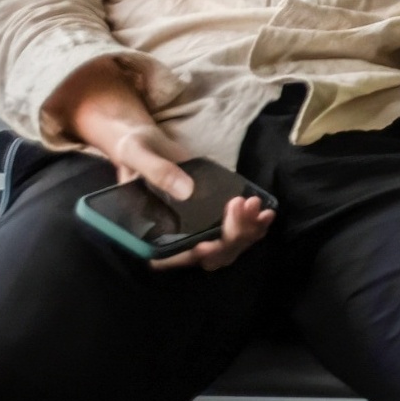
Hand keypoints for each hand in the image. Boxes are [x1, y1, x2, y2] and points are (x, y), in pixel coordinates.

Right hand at [46, 59, 273, 273]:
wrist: (144, 142)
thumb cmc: (133, 151)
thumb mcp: (138, 155)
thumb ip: (157, 172)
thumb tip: (187, 191)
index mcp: (151, 232)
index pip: (173, 258)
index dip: (192, 256)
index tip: (206, 244)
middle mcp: (176, 237)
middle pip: (210, 255)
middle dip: (231, 237)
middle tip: (240, 205)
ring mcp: (198, 229)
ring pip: (228, 246)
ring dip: (247, 231)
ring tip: (255, 205)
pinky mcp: (214, 217)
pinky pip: (237, 230)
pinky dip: (254, 225)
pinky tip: (266, 211)